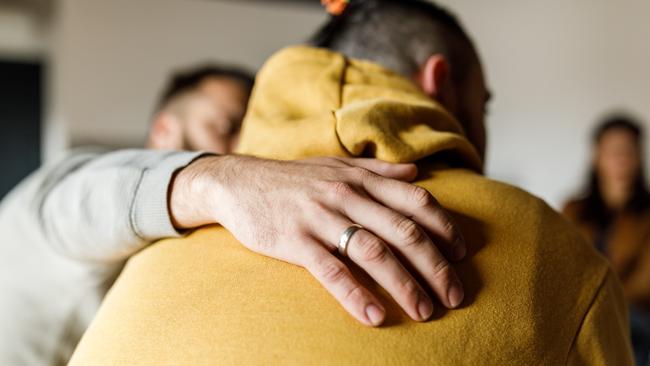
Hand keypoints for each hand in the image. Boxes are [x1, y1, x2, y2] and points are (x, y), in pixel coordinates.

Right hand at [170, 155, 465, 325]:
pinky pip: (331, 270)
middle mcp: (347, 196)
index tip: (462, 254)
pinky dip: (354, 293)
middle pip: (404, 232)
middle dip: (436, 266)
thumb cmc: (293, 179)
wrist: (238, 181)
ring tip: (424, 311)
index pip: (416, 201)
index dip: (445, 228)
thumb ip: (379, 171)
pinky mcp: (296, 241)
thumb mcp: (337, 167)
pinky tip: (373, 316)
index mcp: (361, 180)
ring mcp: (321, 218)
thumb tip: (416, 173)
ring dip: (405, 284)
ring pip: (374, 252)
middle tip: (455, 295)